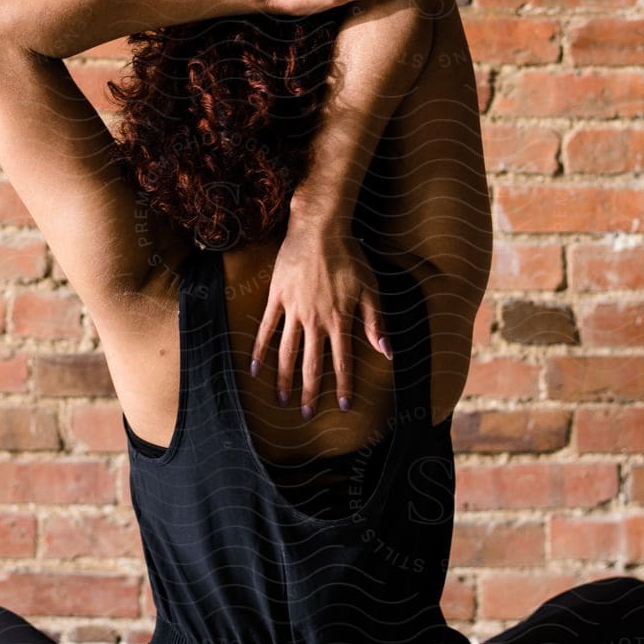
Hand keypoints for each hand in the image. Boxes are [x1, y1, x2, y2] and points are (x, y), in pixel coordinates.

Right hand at [249, 216, 392, 418]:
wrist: (319, 229)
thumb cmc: (349, 256)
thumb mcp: (371, 288)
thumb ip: (376, 322)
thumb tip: (388, 353)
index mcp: (340, 319)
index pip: (343, 361)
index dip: (344, 385)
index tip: (344, 406)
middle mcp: (315, 320)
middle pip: (312, 364)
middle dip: (311, 391)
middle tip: (307, 415)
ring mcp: (294, 310)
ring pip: (287, 351)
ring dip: (285, 378)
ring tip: (282, 399)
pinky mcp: (277, 298)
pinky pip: (266, 328)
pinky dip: (260, 349)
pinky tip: (255, 368)